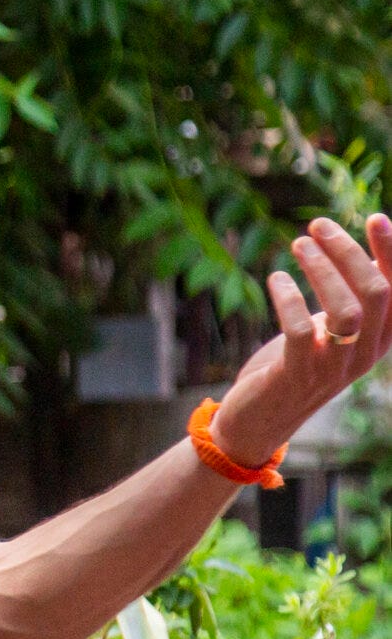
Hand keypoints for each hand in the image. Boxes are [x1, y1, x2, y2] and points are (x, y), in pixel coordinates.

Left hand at [211, 215, 391, 464]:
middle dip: (349, 252)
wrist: (259, 421)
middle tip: (318, 226)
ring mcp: (334, 367)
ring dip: (321, 270)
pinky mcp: (298, 375)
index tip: (376, 218)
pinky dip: (289, 298)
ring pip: (345, 310)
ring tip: (299, 245)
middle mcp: (365, 353)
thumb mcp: (330, 329)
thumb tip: (362, 252)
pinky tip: (277, 277)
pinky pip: (303, 331)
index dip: (391, 253)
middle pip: (376, 292)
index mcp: (380, 339)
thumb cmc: (297, 365)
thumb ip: (349, 298)